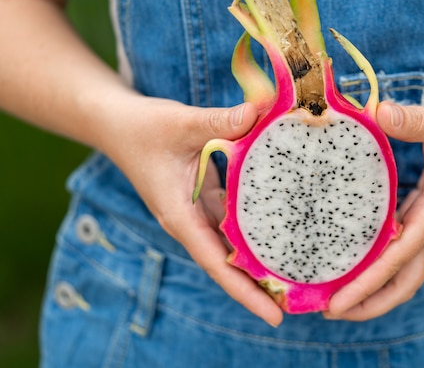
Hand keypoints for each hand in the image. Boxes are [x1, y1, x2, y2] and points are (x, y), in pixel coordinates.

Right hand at [99, 95, 283, 326]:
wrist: (118, 124)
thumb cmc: (143, 128)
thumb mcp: (181, 123)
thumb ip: (219, 121)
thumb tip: (259, 113)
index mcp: (181, 217)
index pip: (216, 264)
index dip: (245, 291)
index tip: (274, 316)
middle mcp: (191, 221)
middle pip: (228, 264)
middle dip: (259, 287)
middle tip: (299, 302)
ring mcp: (198, 212)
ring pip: (232, 244)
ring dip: (259, 260)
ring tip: (297, 274)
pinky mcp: (205, 198)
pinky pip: (233, 220)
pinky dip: (254, 229)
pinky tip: (282, 229)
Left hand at [326, 99, 423, 320]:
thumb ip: (413, 120)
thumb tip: (376, 112)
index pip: (396, 259)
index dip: (364, 284)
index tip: (336, 304)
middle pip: (403, 283)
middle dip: (369, 303)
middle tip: (331, 311)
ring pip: (405, 269)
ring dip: (376, 286)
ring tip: (340, 291)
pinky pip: (406, 247)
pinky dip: (384, 259)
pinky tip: (361, 250)